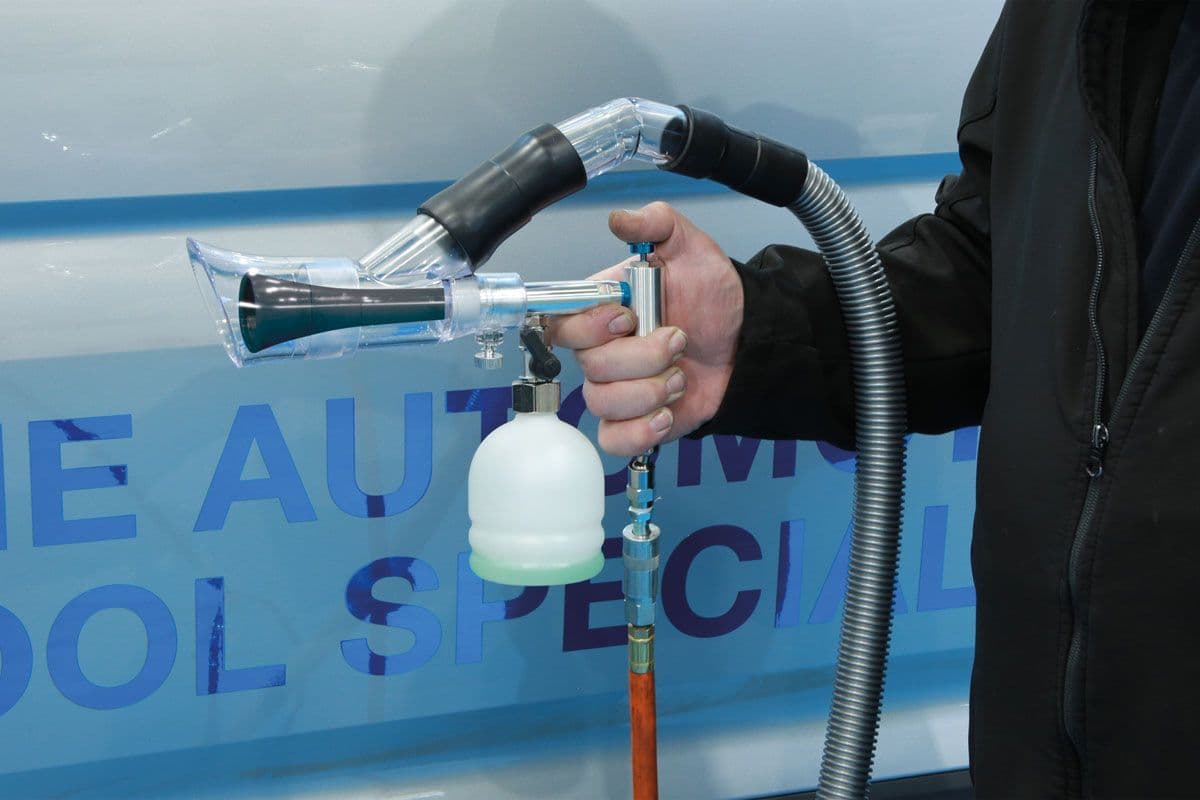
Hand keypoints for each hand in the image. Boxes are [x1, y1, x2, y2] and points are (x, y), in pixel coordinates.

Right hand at [550, 201, 742, 456]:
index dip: (589, 326)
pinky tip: (667, 412)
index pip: (561, 324)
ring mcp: (616, 389)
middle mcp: (602, 352)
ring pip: (603, 403)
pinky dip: (640, 431)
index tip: (628, 317)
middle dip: (643, 357)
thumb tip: (620, 219)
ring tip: (681, 374)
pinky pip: (613, 440)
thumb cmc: (713, 296)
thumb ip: (657, 224)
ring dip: (652, 390)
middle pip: (589, 367)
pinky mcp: (633, 422)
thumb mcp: (691, 249)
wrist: (746, 340)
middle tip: (678, 339)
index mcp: (602, 312)